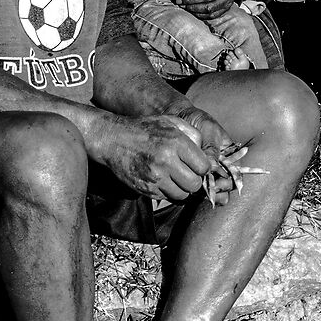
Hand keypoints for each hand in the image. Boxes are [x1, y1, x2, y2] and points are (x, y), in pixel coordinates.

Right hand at [97, 104, 242, 204]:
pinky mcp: (145, 189)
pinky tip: (163, 180)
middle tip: (188, 173)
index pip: (204, 167)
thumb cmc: (146, 129)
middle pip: (195, 184)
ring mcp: (154, 178)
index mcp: (176, 143)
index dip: (203, 167)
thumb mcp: (172, 122)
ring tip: (175, 177)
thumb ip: (193, 135)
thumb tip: (207, 154)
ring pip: (182, 195)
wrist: (114, 140)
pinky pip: (166, 198)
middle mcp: (166, 162)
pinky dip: (168, 192)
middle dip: (195, 180)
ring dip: (182, 188)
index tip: (197, 164)